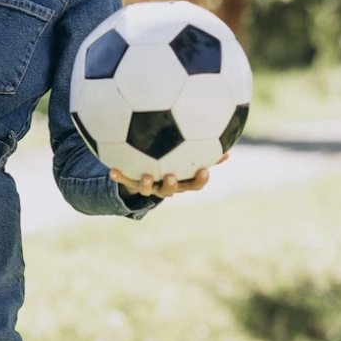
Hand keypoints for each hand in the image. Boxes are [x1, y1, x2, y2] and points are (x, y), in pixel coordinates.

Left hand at [110, 152, 229, 198]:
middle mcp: (165, 186)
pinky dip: (119, 176)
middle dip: (171, 185)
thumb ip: (206, 154)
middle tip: (171, 177)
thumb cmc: (172, 164)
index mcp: (181, 181)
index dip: (199, 180)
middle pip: (170, 190)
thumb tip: (227, 150)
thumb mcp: (188, 160)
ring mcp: (148, 186)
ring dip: (145, 184)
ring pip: (147, 189)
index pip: (194, 184)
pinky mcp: (132, 183)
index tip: (204, 172)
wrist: (145, 177)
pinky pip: (124, 180)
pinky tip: (112, 170)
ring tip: (145, 176)